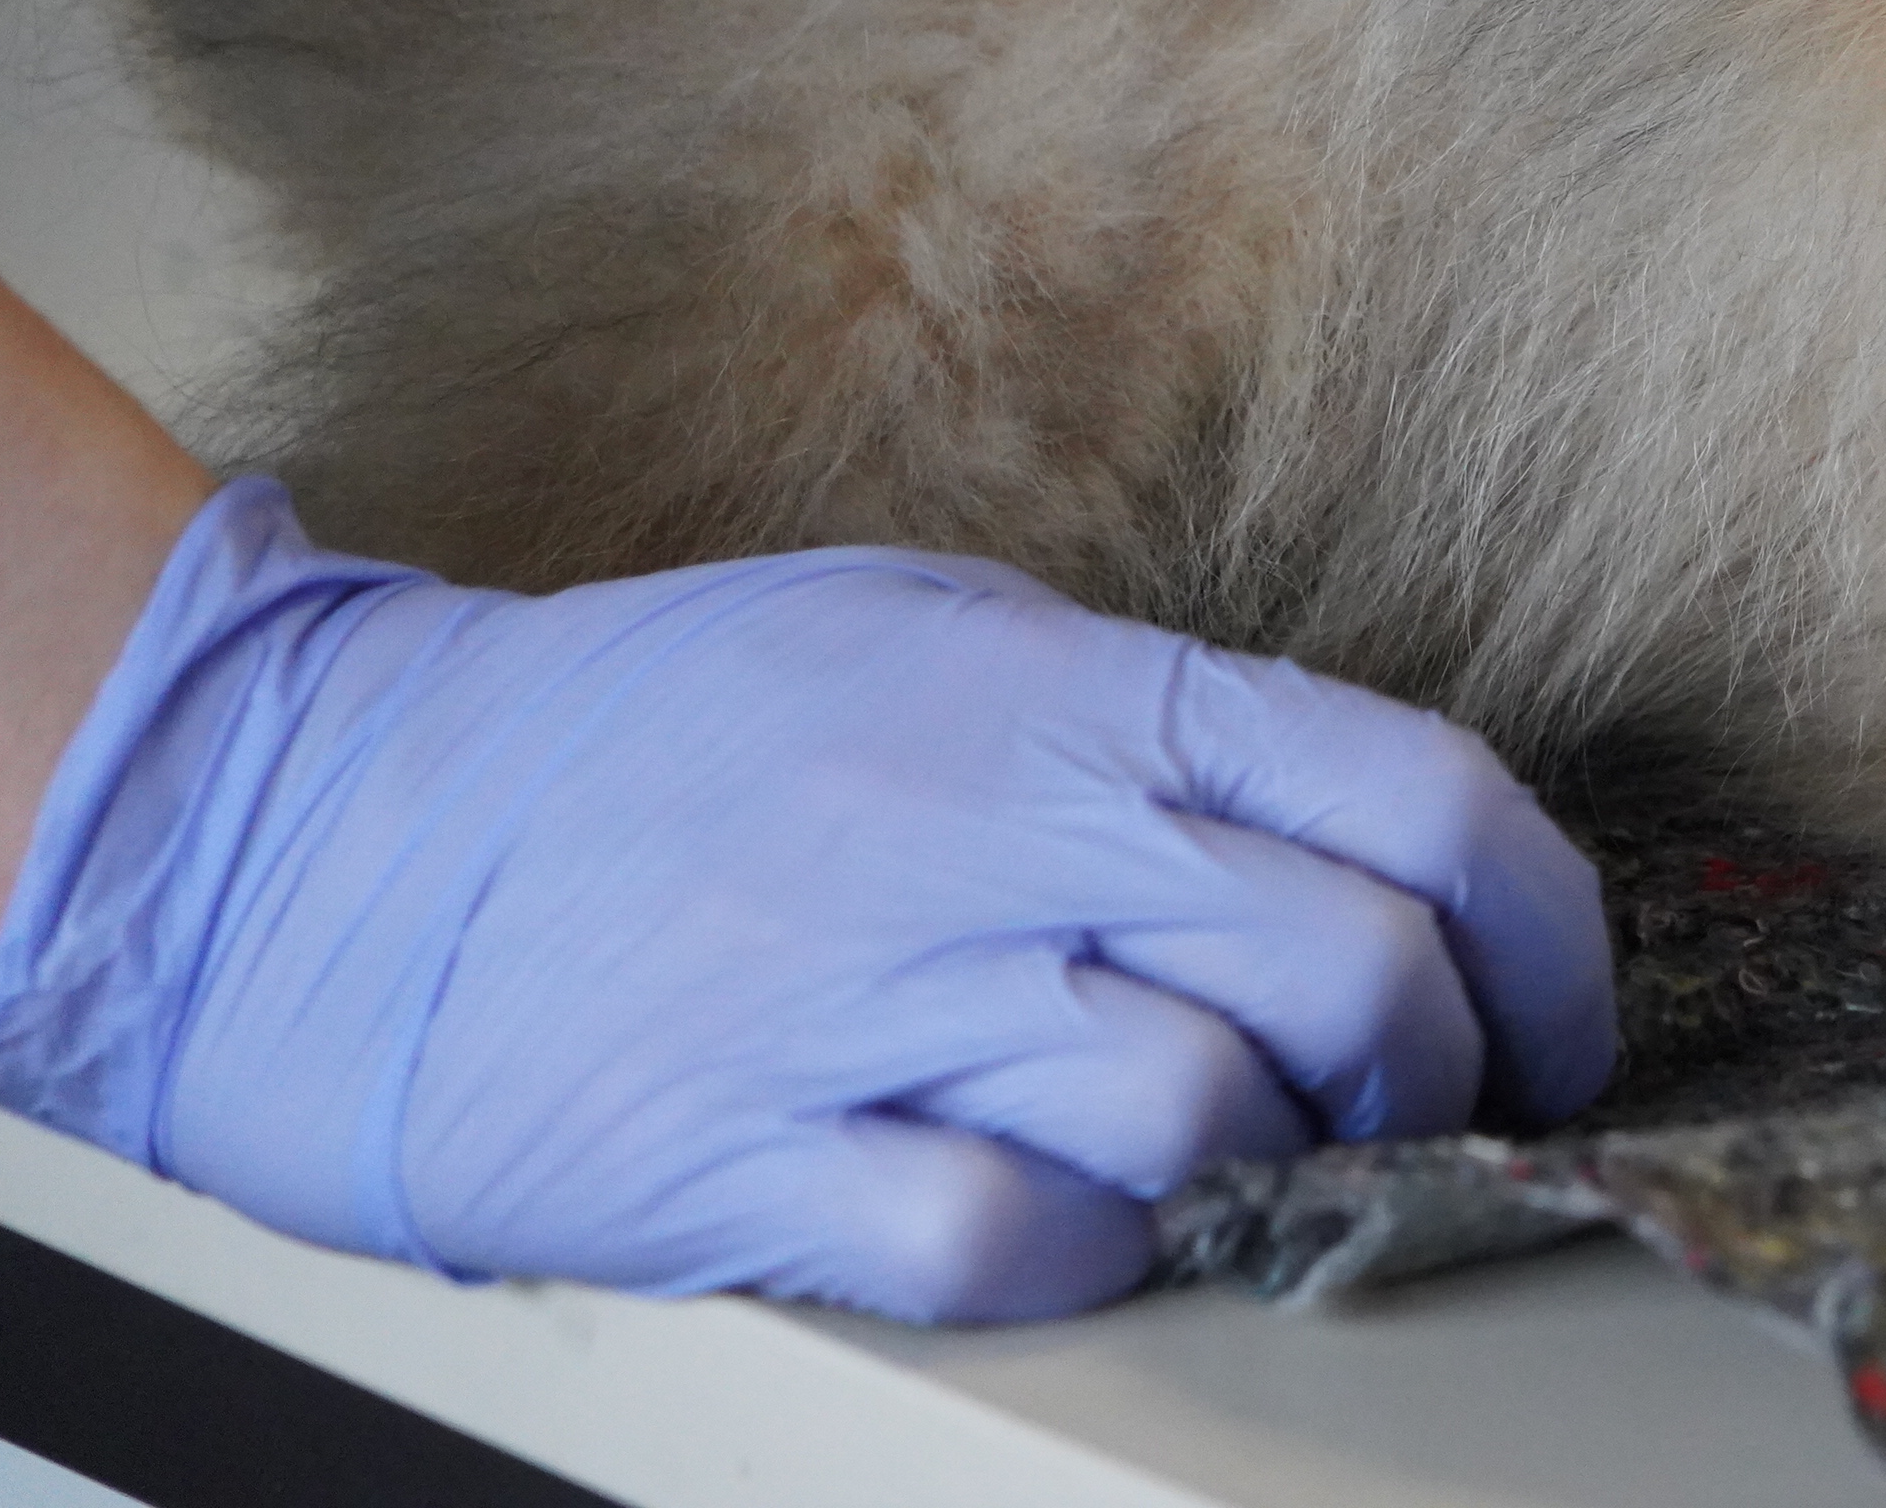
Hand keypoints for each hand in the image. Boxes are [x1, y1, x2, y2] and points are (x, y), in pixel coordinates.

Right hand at [0, 480, 1613, 1322]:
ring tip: (1215, 1157)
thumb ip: (1136, 714)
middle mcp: (1005, 839)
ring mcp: (884, 1003)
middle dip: (1435, 1071)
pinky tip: (1055, 1221)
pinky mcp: (759, 1160)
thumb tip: (1337, 816)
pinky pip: (1018, 1244)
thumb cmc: (649, 728)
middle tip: (1406, 1109)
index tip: (1558, 1016)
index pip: (1424, 797)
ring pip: (1211, 1115)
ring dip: (1258, 1165)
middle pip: (1360, 973)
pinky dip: (1084, 1258)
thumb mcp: (923, 629)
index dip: (1549, 934)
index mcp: (1070, 696)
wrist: (327, 833)